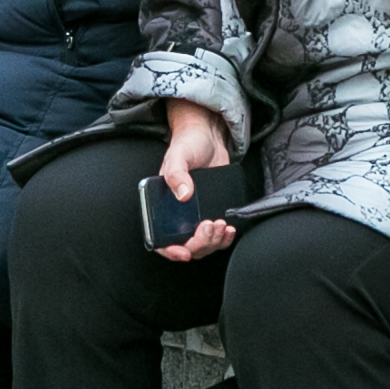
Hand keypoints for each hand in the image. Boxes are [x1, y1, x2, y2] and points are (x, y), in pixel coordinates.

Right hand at [157, 100, 235, 262]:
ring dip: (213, 242)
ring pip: (203, 245)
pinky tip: (229, 229)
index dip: (170, 250)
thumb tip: (183, 195)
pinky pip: (216, 236)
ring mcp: (195, 216)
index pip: (160, 239)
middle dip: (199, 243)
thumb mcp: (178, 155)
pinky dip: (223, 238)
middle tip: (210, 226)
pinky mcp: (211, 212)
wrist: (209, 136)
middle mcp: (176, 215)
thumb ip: (176, 173)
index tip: (184, 252)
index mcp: (161, 205)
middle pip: (185, 245)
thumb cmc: (188, 143)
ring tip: (222, 225)